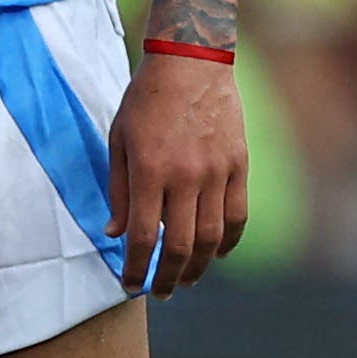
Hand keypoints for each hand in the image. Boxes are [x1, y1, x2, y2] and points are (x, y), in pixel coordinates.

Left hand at [108, 46, 247, 294]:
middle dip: (168, 277)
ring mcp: (218, 173)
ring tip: (185, 281)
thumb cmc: (145, 101)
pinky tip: (218, 254)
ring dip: (200, 267)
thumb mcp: (118, 141)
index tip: (130, 286)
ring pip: (214, 237)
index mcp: (150, 172)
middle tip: (159, 293)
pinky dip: (229, 241)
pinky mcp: (240, 166)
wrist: (192, 64)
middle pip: (183, 246)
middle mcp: (187, 177)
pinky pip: (238, 215)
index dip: (137, 268)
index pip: (144, 236)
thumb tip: (116, 234)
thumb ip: (118, 190)